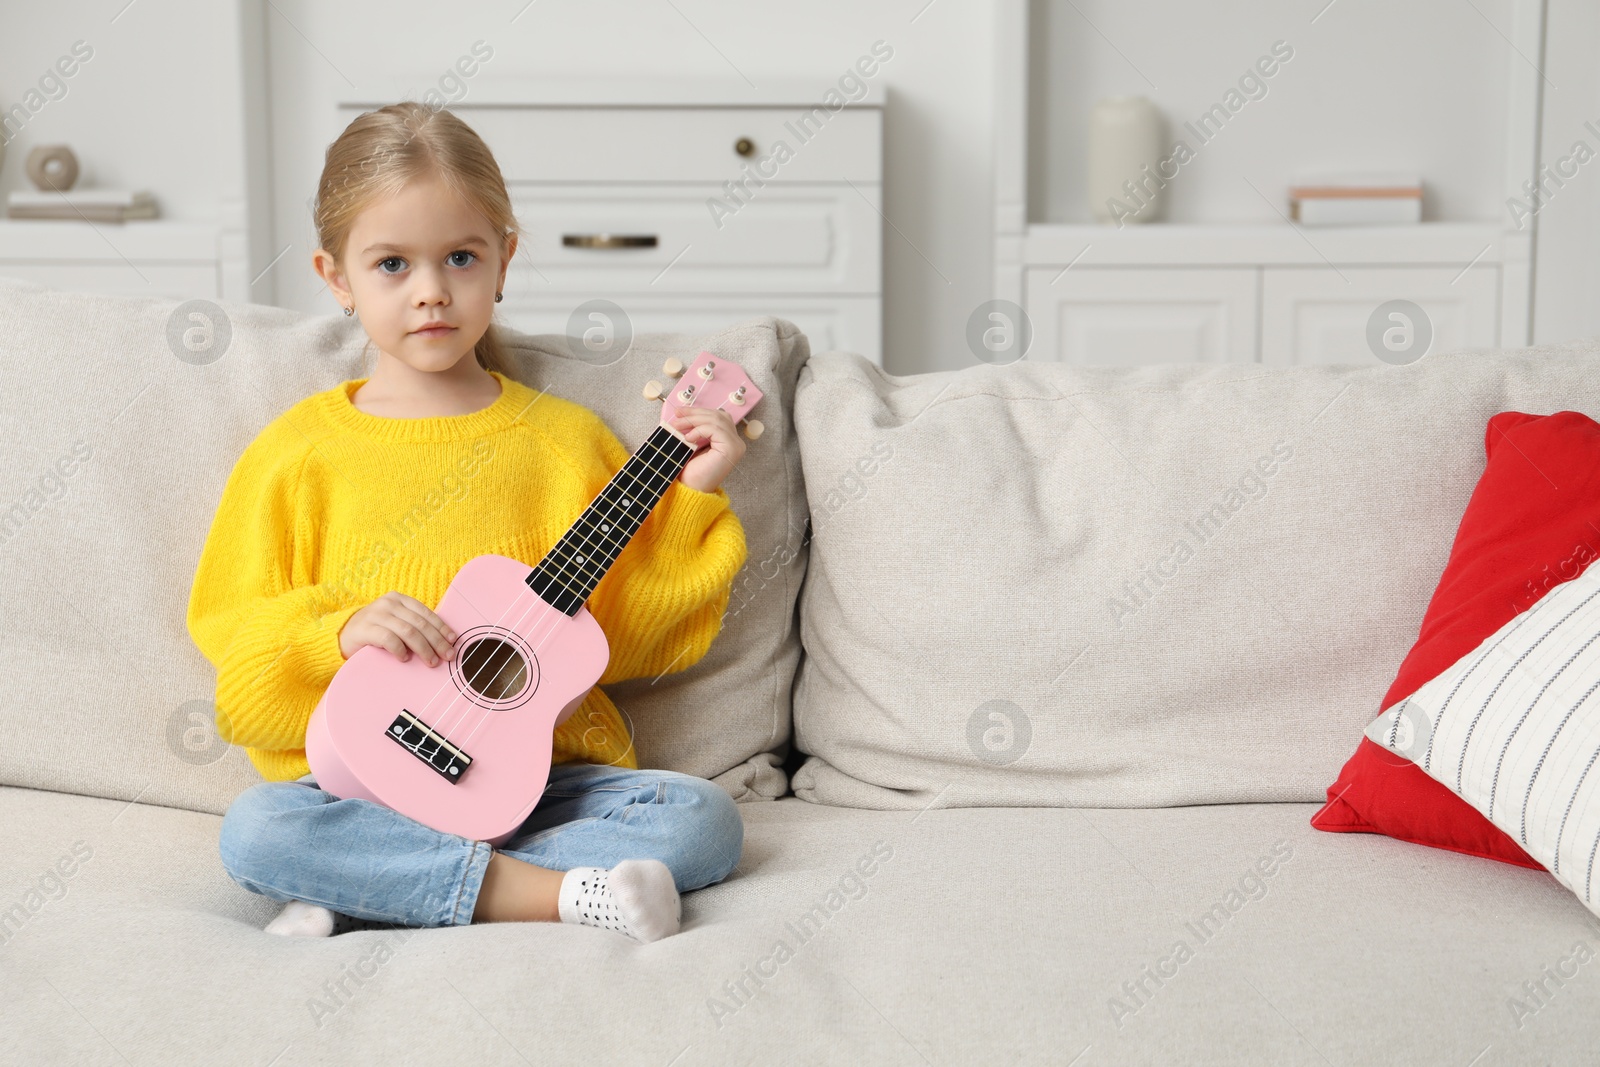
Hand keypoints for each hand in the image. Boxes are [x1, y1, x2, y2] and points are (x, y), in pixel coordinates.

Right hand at [338, 591, 457, 665]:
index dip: (441, 627)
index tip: (453, 641)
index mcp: (399, 599)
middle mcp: (388, 604)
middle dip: (437, 641)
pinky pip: (388, 639)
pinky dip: (400, 649)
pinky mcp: (365, 629)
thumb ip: (413, 626)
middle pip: (420, 624)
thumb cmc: (374, 631)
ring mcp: (376, 615)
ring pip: (408, 632)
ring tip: (431, 661)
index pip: (426, 613)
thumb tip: (443, 641)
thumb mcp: (395, 623)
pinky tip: (404, 658)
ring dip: (423, 648)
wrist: (341, 635)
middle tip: (447, 656)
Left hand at [669, 406, 745, 492]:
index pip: (717, 417)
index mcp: (728, 440)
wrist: (691, 490)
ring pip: (716, 419)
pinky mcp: (732, 448)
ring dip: (694, 420)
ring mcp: (736, 445)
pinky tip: (689, 438)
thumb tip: (682, 411)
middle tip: (677, 415)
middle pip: (717, 415)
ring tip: (678, 426)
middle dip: (694, 413)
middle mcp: (736, 442)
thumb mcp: (692, 442)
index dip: (698, 411)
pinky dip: (699, 430)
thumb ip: (694, 427)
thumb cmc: (691, 471)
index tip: (679, 412)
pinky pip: (716, 429)